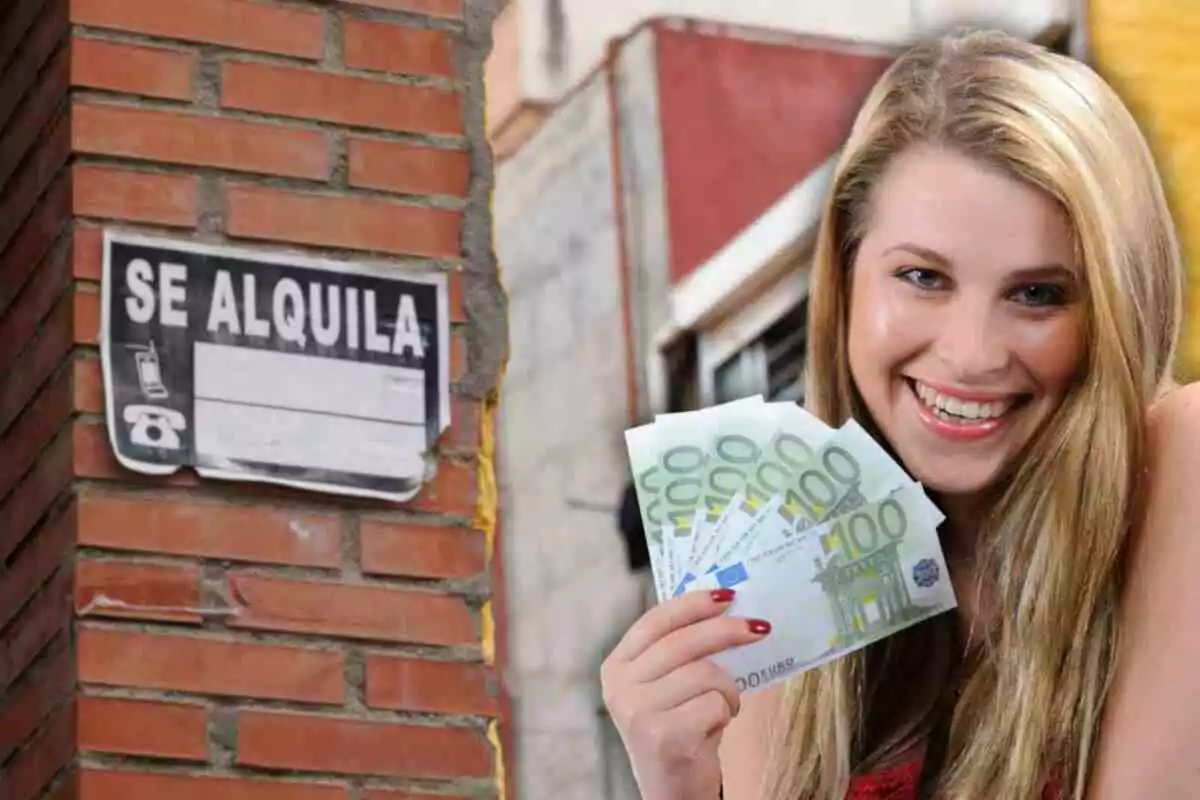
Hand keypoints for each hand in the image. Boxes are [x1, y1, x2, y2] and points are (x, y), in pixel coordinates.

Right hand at [600, 588, 771, 799]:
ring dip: (727, 689)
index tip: (727, 595)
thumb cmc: (679, 729)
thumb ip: (680, 650)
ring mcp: (638, 712)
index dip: (693, 604)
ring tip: (724, 706)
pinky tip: (715, 728)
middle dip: (728, 630)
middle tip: (760, 628)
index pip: (656, 621)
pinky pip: (713, 703)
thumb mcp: (667, 685)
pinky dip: (725, 712)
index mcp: (617, 666)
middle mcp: (620, 687)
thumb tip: (726, 606)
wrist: (673, 792)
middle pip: (683, 642)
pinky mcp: (663, 735)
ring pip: (704, 673)